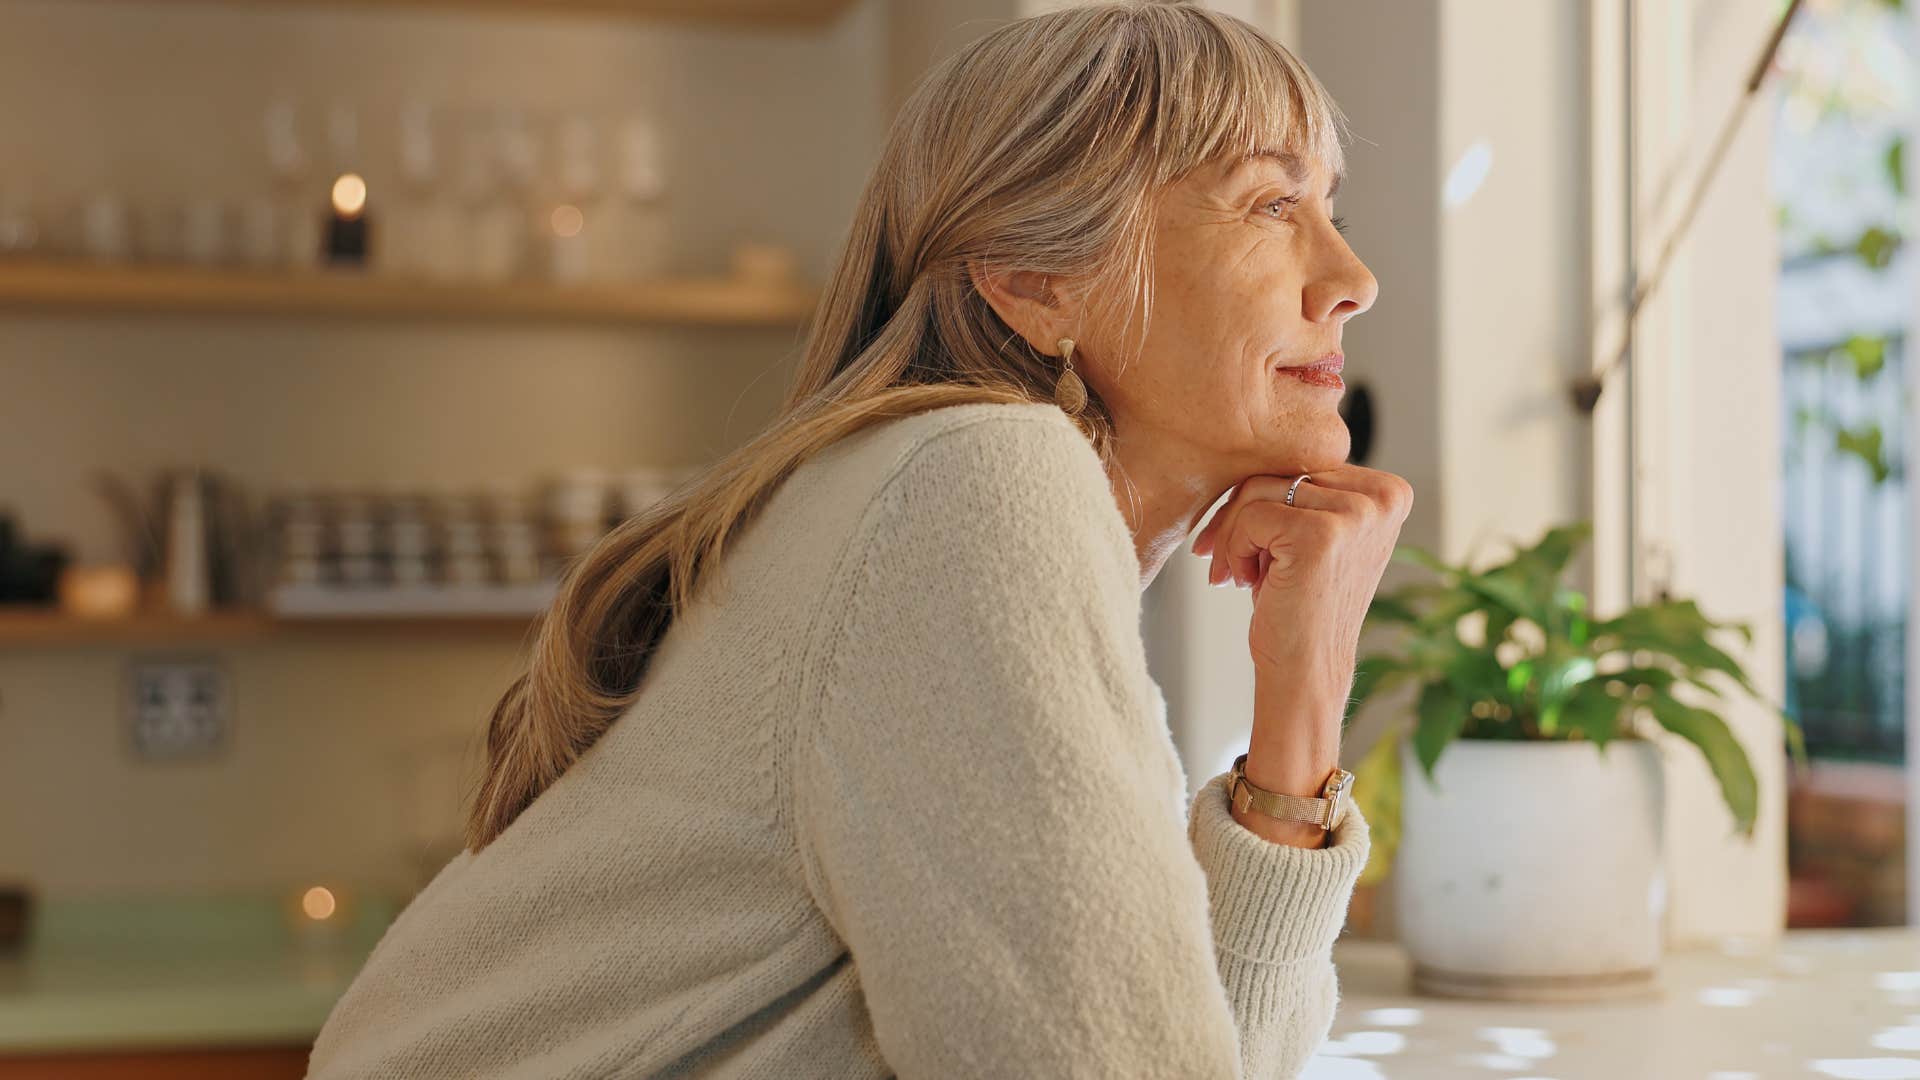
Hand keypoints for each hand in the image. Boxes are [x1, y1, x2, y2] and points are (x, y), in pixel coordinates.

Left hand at [1190, 464, 1413, 683]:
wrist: (1305, 670)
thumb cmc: (1299, 604)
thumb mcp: (1313, 534)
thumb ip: (1303, 489)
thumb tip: (1246, 439)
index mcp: (1389, 491)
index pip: (1303, 462)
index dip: (1262, 497)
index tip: (1243, 540)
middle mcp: (1382, 497)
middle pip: (1280, 470)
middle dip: (1239, 515)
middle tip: (1224, 561)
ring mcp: (1356, 514)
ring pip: (1259, 490)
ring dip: (1234, 535)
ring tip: (1239, 575)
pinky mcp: (1322, 535)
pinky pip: (1251, 516)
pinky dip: (1234, 549)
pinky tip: (1245, 582)